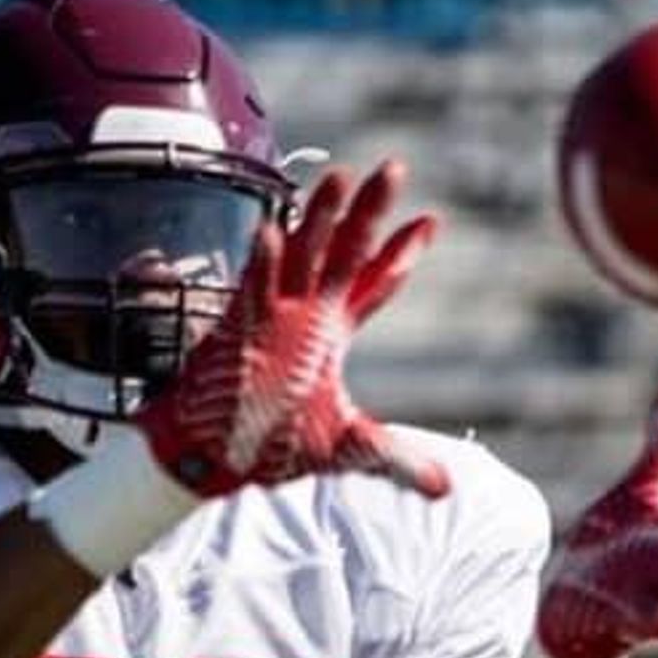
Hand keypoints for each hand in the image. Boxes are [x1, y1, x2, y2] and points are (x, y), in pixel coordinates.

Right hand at [136, 161, 447, 498]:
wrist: (211, 460)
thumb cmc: (270, 449)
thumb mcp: (346, 451)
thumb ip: (396, 461)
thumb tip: (446, 489)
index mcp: (330, 333)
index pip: (373, 283)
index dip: (401, 254)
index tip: (433, 219)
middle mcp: (305, 315)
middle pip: (344, 251)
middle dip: (368, 212)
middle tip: (394, 168)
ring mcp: (272, 317)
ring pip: (300, 255)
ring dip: (319, 218)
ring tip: (340, 176)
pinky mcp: (237, 332)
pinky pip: (251, 291)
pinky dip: (263, 265)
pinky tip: (273, 234)